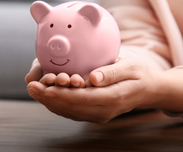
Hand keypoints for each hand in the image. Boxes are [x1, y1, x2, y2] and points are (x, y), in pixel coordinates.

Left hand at [25, 57, 182, 122]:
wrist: (150, 90)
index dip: (60, 94)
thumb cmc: (140, 73)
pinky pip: (74, 111)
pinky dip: (59, 104)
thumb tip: (92, 78)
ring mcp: (100, 115)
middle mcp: (104, 111)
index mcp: (112, 98)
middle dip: (49, 98)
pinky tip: (47, 95)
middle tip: (31, 87)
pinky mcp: (96, 113)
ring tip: (34, 90)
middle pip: (71, 108)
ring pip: (70, 112)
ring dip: (51, 102)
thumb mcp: (130, 67)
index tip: (42, 87)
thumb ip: (111, 72)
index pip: (80, 99)